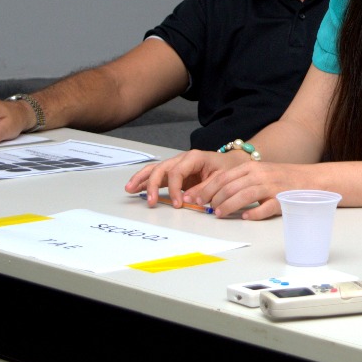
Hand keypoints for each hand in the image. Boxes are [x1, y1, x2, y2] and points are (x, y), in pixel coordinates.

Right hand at [125, 149, 242, 208]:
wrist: (231, 162)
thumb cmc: (227, 169)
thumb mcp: (220, 178)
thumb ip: (204, 188)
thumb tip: (187, 199)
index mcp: (194, 157)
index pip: (177, 172)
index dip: (175, 189)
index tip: (177, 204)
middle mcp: (182, 159)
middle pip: (162, 169)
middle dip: (153, 184)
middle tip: (151, 201)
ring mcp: (176, 164)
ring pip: (155, 169)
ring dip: (141, 179)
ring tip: (129, 189)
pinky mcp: (174, 172)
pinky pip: (156, 174)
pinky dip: (144, 180)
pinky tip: (133, 187)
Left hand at [182, 161, 316, 219]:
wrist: (312, 180)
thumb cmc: (283, 179)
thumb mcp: (260, 173)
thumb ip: (240, 181)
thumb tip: (216, 194)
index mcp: (252, 168)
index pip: (223, 177)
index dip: (206, 189)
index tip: (195, 198)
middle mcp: (259, 175)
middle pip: (229, 187)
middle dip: (213, 199)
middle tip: (205, 209)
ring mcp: (271, 187)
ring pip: (243, 196)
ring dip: (227, 206)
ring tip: (219, 214)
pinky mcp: (282, 200)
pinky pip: (265, 208)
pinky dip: (254, 213)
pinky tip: (245, 217)